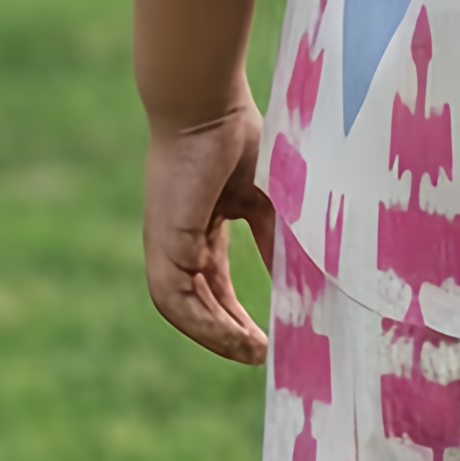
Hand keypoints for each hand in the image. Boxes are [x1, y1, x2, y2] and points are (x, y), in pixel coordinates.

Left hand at [144, 91, 276, 366]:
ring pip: (184, 310)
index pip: (213, 286)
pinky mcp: (164, 245)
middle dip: (229, 334)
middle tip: (262, 355)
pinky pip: (178, 301)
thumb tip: (295, 276)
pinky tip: (239, 338)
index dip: (236, 315)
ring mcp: (166, 245)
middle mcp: (177, 242)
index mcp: (199, 228)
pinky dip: (207, 325)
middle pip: (199, 305)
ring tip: (254, 354)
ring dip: (218, 337)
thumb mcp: (262, 199)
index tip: (265, 337)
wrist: (206, 105)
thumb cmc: (235, 136)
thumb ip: (272, 238)